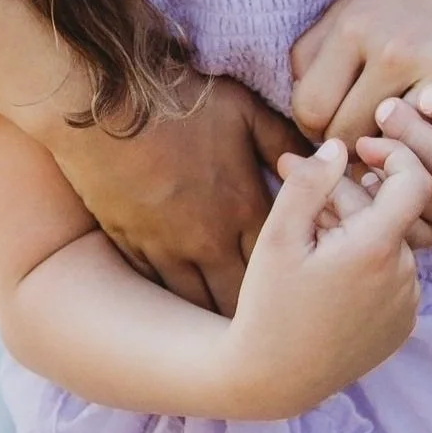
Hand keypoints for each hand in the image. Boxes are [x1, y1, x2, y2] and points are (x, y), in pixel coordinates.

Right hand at [37, 75, 309, 316]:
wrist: (108, 102)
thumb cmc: (182, 100)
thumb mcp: (246, 111)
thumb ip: (284, 142)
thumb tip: (322, 160)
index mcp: (243, 207)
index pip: (280, 262)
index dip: (293, 278)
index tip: (300, 288)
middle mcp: (209, 239)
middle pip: (241, 295)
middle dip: (257, 312)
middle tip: (270, 322)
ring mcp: (167, 246)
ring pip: (196, 301)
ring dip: (212, 315)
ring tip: (228, 332)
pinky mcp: (132, 244)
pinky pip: (156, 287)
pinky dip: (170, 299)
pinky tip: (179, 310)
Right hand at [219, 138, 431, 417]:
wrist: (275, 379)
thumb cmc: (270, 304)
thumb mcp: (278, 237)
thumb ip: (310, 184)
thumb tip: (340, 147)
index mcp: (376, 249)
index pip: (415, 180)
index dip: (393, 153)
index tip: (361, 147)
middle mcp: (404, 276)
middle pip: (387, 210)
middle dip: (345, 193)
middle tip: (293, 180)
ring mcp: (408, 304)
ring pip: (387, 240)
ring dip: (354, 228)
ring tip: (307, 235)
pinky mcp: (403, 324)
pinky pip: (391, 273)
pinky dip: (365, 260)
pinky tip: (325, 270)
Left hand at [289, 0, 431, 151]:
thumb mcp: (355, 3)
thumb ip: (315, 52)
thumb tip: (299, 112)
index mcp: (355, 26)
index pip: (309, 108)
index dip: (313, 127)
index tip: (330, 126)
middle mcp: (395, 48)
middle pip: (349, 135)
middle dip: (350, 146)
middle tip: (362, 142)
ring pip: (398, 147)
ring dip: (395, 151)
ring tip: (397, 141)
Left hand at [361, 81, 431, 242]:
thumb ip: (429, 67)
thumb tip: (409, 72)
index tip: (425, 93)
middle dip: (411, 136)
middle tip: (383, 110)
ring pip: (428, 194)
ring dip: (391, 167)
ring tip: (364, 143)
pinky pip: (409, 227)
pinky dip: (380, 199)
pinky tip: (363, 174)